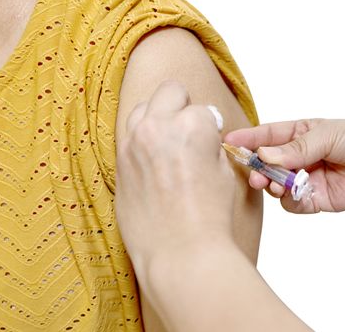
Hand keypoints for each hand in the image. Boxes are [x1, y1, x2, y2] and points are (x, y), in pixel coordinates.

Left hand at [115, 80, 235, 270]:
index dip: (211, 128)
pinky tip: (153, 159)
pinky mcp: (119, 162)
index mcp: (192, 124)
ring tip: (168, 141)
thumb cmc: (209, 216)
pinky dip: (142, 139)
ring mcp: (133, 143)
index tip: (211, 145)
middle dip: (183, 105)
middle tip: (189, 130)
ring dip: (158, 117)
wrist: (181, 252)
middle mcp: (158, 126)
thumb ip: (211, 145)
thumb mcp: (225, 173)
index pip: (203, 109)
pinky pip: (129, 135)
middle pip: (170, 91)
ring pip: (143, 107)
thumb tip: (203, 136)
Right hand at [225, 119, 344, 212]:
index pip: (268, 135)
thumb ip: (296, 148)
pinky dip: (289, 200)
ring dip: (272, 185)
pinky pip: (292, 203)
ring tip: (276, 184)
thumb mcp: (329, 134)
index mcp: (301, 133)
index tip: (229, 142)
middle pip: (268, 163)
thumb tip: (266, 156)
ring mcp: (306, 178)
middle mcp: (300, 156)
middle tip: (254, 173)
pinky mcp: (315, 199)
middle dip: (257, 168)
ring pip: (276, 185)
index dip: (248, 139)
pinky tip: (295, 193)